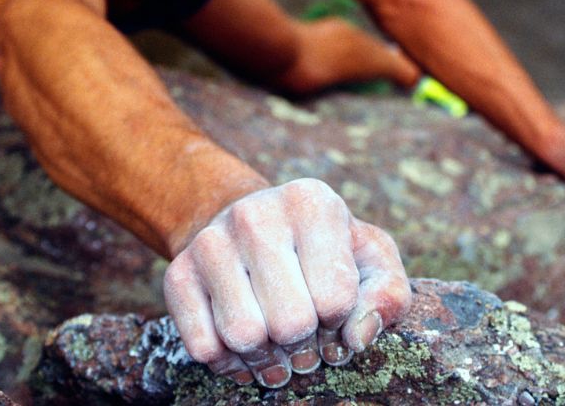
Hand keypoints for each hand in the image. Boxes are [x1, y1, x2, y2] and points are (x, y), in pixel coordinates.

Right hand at [163, 178, 410, 387]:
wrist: (250, 224)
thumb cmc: (324, 249)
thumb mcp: (371, 258)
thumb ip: (387, 295)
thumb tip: (357, 336)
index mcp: (311, 202)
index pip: (335, 296)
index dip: (340, 319)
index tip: (334, 309)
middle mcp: (255, 214)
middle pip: (289, 322)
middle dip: (305, 344)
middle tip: (306, 337)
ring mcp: (210, 242)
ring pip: (243, 336)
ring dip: (267, 357)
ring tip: (278, 345)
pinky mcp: (177, 274)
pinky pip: (203, 348)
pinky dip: (230, 362)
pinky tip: (246, 346)